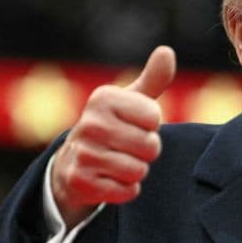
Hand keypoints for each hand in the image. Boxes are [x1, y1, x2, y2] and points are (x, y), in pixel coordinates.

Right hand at [50, 46, 175, 226]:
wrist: (74, 162)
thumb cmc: (113, 126)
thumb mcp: (131, 101)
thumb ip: (153, 79)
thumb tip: (167, 51)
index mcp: (103, 98)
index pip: (154, 118)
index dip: (151, 126)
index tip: (133, 125)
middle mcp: (89, 123)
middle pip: (150, 147)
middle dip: (146, 151)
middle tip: (128, 147)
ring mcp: (83, 153)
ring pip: (139, 171)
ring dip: (136, 171)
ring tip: (118, 162)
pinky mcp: (81, 182)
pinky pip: (127, 191)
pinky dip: (125, 190)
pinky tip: (110, 179)